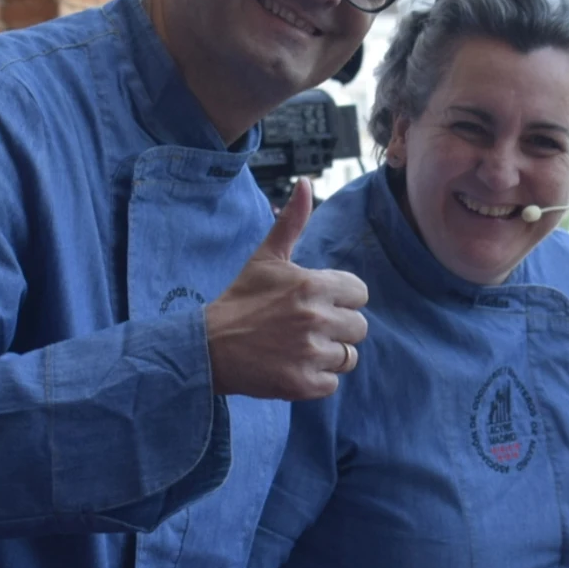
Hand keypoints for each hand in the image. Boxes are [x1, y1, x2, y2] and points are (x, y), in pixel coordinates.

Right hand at [206, 181, 367, 400]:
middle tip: (306, 328)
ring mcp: (310, 353)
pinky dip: (316, 379)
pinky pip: (332, 383)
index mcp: (313, 285)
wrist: (208, 348)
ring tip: (298, 348)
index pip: (359, 293)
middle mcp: (316, 318)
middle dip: (338, 328)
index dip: (341, 298)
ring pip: (348, 356)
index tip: (316, 303)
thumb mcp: (266, 258)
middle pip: (359, 327)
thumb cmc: (240, 300)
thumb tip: (306, 183)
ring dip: (328, 355)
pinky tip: (293, 367)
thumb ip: (292, 222)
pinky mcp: (303, 384)